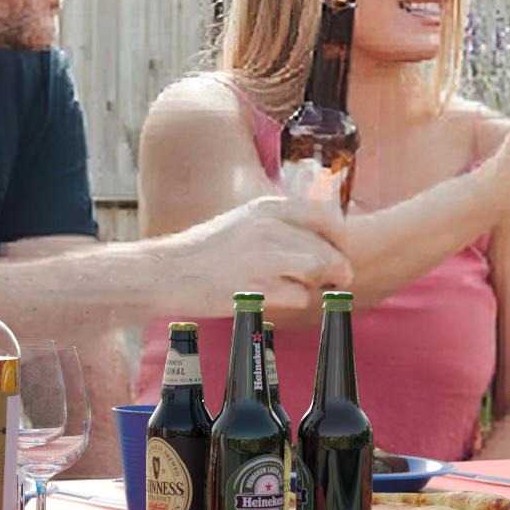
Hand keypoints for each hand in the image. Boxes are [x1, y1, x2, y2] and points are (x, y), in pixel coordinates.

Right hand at [180, 192, 350, 324]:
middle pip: (326, 249)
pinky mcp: (258, 288)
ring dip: (320, 284)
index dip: (339, 239)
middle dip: (337, 267)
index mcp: (268, 208)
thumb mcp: (244, 220)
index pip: (325, 218)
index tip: (340, 251)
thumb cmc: (206, 250)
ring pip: (318, 270)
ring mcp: (264, 258)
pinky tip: (278, 299)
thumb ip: (280, 224)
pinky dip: (295, 302)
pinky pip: (299, 297)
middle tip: (339, 279)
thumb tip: (320, 240)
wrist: (168, 272)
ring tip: (308, 288)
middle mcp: (269, 228)